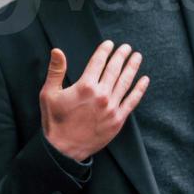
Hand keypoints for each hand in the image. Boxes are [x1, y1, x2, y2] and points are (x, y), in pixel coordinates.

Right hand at [39, 41, 148, 162]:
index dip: (104, 51)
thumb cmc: (54, 121)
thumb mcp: (49, 94)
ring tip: (137, 57)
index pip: (98, 62)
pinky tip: (144, 80)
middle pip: (114, 70)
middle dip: (121, 56)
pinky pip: (132, 101)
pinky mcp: (118, 120)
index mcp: (85, 86)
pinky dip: (139, 90)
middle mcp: (101, 95)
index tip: (109, 44)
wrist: (63, 150)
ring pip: (125, 83)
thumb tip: (57, 50)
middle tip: (126, 47)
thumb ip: (56, 71)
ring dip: (132, 68)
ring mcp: (111, 108)